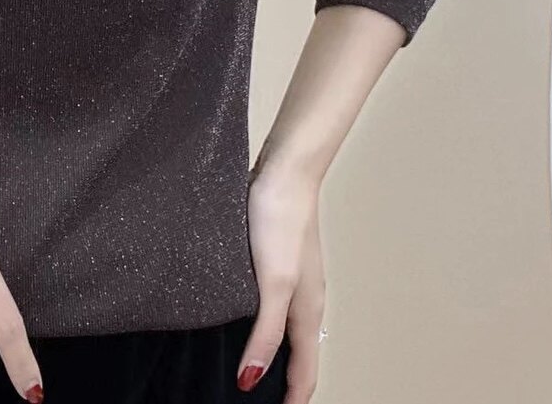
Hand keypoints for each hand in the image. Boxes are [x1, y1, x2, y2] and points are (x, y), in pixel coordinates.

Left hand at [236, 165, 325, 401]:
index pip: (305, 370)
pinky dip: (264, 323)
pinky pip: (274, 303)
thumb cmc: (281, 221)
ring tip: (253, 367)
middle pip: (300, 352)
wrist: (285, 171)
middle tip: (262, 399)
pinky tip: (243, 316)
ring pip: (288, 328)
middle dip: (285, 381)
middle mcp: (305, 298)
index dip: (293, 398)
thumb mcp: (272, 283)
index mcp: (308, 310)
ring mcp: (293, 276)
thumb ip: (266, 331)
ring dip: (276, 353)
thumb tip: (252, 379)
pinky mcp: (277, 257)